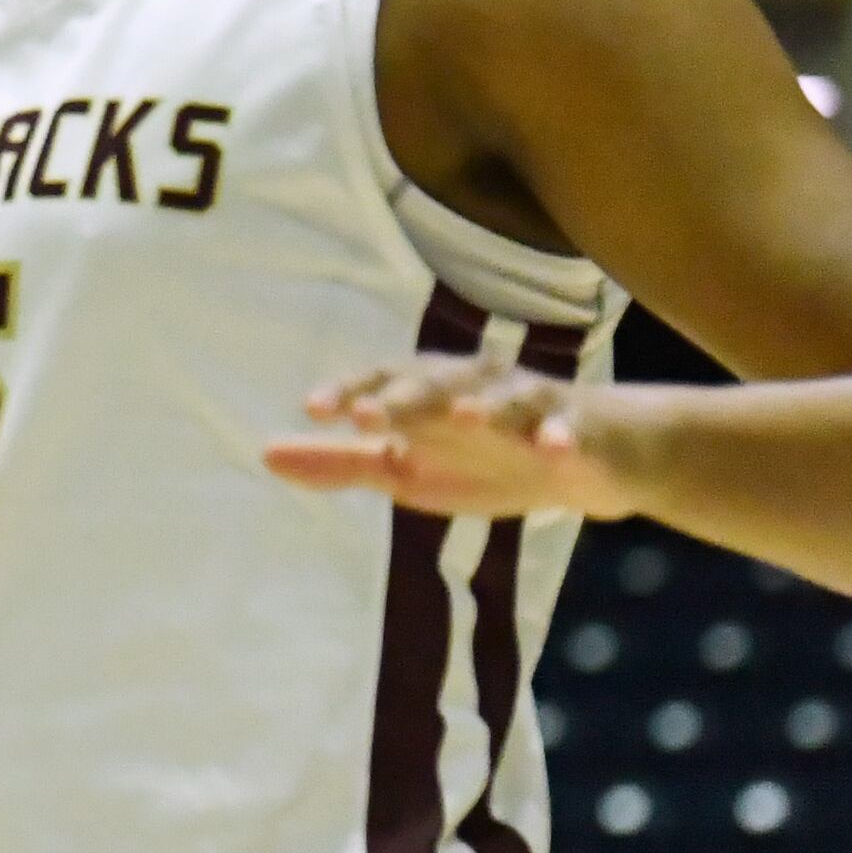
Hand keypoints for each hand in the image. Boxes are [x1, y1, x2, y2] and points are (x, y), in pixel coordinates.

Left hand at [267, 357, 637, 520]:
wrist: (587, 464)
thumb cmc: (486, 458)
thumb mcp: (408, 470)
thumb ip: (342, 462)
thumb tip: (264, 454)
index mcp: (429, 395)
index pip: (383, 382)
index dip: (349, 391)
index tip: (313, 411)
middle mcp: (476, 388)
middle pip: (439, 382)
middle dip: (406, 395)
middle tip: (369, 414)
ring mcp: (531, 404)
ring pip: (508, 396)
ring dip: (486, 405)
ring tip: (464, 417)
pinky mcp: (581, 427)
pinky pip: (573, 428)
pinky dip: (563, 434)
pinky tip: (555, 448)